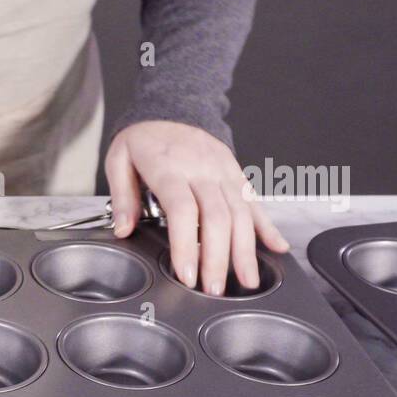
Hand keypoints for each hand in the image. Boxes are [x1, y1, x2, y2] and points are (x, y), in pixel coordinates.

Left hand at [105, 120, 288, 293]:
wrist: (172, 107)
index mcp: (170, 167)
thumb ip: (122, 196)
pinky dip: (267, 226)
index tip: (186, 274)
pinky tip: (277, 247)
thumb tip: (124, 228)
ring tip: (246, 280)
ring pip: (241, 213)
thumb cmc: (145, 139)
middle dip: (218, 257)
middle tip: (215, 289)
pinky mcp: (236, 173)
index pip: (183, 210)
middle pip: (217, 217)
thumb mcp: (119, 159)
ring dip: (245, 250)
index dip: (186, 245)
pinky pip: (254, 201)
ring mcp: (223, 171)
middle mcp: (202, 169)